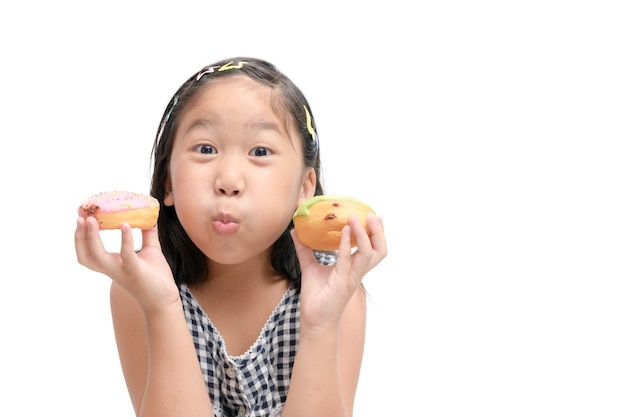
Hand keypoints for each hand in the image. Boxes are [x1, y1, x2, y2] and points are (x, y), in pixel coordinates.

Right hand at [74, 216, 179, 313]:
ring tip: (92, 220)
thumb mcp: (150, 251)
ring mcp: (122, 271)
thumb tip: (150, 216)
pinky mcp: (135, 271)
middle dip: (79, 237)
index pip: (88, 252)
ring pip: (97, 257)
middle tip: (81, 218)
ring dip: (91, 238)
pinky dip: (125, 239)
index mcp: (112, 263)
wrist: (166, 300)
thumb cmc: (156, 277)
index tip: (81, 217)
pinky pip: (126, 255)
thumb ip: (148, 234)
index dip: (81, 236)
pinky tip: (125, 225)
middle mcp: (112, 268)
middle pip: (85, 255)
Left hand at [292, 213, 386, 331]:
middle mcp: (357, 271)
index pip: (372, 248)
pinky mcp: (342, 282)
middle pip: (379, 250)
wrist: (314, 321)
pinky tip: (344, 230)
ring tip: (356, 218)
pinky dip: (346, 244)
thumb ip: (305, 249)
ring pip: (369, 253)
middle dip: (379, 232)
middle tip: (373, 215)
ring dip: (364, 234)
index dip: (376, 232)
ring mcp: (351, 277)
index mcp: (354, 268)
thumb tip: (296, 231)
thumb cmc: (316, 297)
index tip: (374, 215)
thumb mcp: (309, 267)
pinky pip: (347, 260)